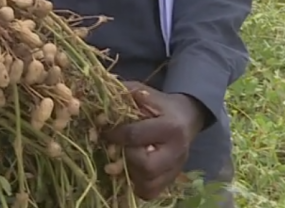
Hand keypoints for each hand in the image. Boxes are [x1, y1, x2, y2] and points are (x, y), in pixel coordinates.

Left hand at [104, 82, 205, 200]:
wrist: (186, 117)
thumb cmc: (159, 104)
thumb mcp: (142, 92)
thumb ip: (121, 96)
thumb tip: (98, 110)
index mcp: (170, 127)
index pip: (135, 136)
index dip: (113, 133)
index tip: (105, 130)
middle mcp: (177, 152)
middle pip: (146, 166)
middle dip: (126, 156)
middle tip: (120, 147)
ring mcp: (176, 168)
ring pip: (148, 184)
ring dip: (129, 173)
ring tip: (123, 159)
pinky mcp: (172, 179)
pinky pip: (151, 192)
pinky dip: (136, 184)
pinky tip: (131, 170)